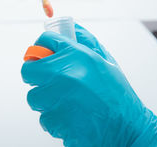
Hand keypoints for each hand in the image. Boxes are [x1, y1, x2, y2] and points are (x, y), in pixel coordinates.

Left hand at [21, 25, 156, 145]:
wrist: (128, 129)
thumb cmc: (117, 95)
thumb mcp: (105, 60)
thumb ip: (85, 41)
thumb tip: (71, 27)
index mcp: (76, 55)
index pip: (44, 41)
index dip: (41, 49)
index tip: (41, 57)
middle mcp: (64, 74)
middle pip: (28, 71)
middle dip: (36, 77)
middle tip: (49, 83)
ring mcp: (58, 99)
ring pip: (34, 98)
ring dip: (46, 101)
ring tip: (68, 103)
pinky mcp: (56, 121)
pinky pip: (44, 119)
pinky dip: (55, 121)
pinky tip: (72, 118)